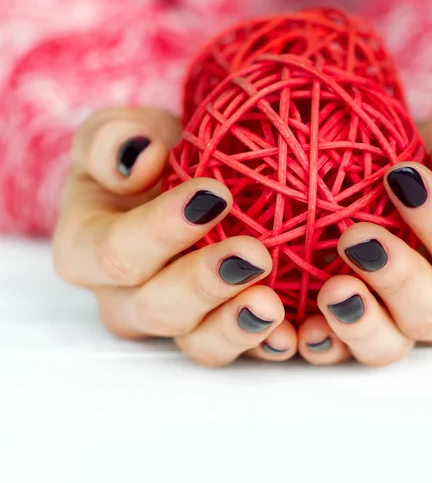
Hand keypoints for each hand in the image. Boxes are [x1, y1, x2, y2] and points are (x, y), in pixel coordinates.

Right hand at [52, 108, 298, 365]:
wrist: (175, 180)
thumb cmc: (145, 157)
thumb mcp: (117, 133)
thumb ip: (110, 139)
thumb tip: (139, 156)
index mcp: (88, 250)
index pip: (115, 251)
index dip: (162, 229)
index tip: (215, 194)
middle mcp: (125, 297)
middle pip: (157, 308)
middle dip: (206, 283)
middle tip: (255, 255)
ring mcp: (173, 321)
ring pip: (197, 343)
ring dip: (236, 328)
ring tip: (272, 307)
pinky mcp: (215, 329)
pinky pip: (239, 349)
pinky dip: (268, 345)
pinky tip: (294, 334)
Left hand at [295, 116, 431, 365]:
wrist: (411, 188)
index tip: (402, 177)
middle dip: (396, 278)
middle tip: (357, 237)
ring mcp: (406, 326)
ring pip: (390, 346)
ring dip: (359, 323)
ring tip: (331, 291)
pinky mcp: (359, 329)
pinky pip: (340, 350)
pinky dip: (319, 343)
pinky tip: (298, 330)